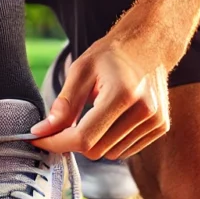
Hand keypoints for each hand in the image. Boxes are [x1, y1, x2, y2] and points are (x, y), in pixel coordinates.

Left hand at [30, 36, 170, 158]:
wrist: (148, 44)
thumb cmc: (111, 55)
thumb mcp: (81, 71)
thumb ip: (63, 105)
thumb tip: (42, 131)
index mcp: (122, 94)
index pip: (84, 137)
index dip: (57, 142)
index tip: (39, 139)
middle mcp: (144, 110)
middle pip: (96, 150)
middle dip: (74, 141)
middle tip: (64, 125)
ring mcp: (155, 121)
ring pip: (111, 154)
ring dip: (95, 142)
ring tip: (96, 114)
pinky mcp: (160, 127)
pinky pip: (126, 151)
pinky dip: (111, 142)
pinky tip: (112, 119)